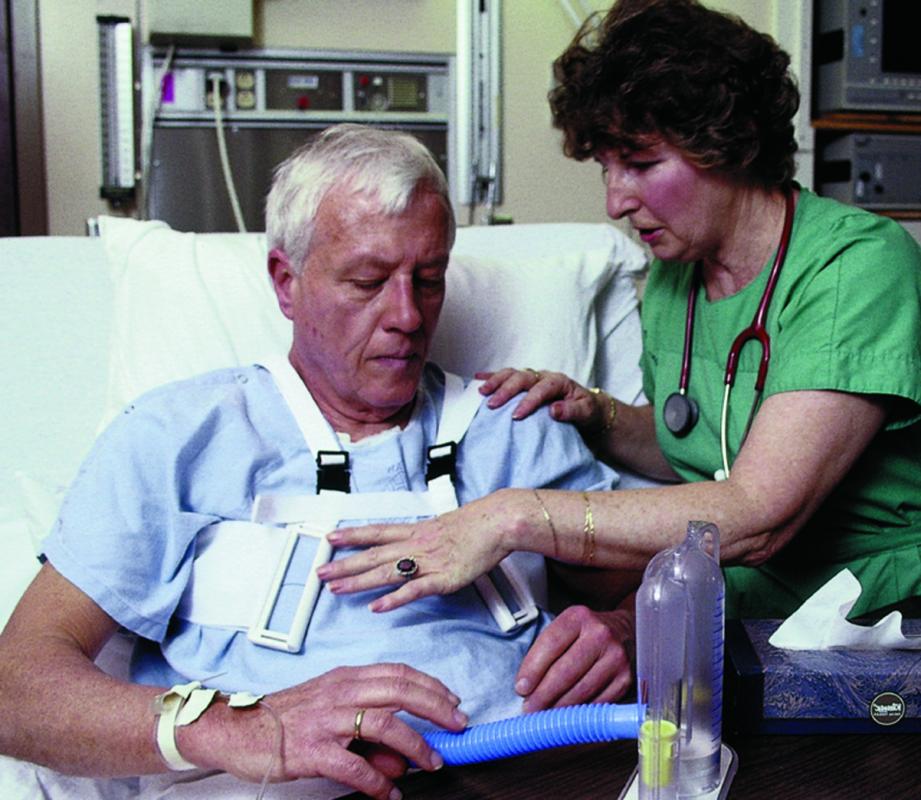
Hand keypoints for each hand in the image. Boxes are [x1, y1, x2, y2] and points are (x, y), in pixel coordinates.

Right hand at [191, 664, 466, 798]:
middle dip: (436, 707)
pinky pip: (354, 766)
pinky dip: (378, 781)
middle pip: (399, 691)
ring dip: (415, 744)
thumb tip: (404, 759)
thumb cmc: (285, 718)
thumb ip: (368, 731)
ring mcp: (326, 720)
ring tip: (433, 762)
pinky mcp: (312, 750)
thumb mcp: (330, 711)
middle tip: (458, 725)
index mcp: (345, 678)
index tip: (452, 700)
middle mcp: (339, 692)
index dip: (430, 686)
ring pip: (383, 723)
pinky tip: (391, 793)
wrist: (236, 729)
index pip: (398, 673)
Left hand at [320, 493, 512, 610]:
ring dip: (358, 581)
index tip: (331, 536)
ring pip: (386, 572)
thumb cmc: (477, 525)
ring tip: (336, 588)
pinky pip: (414, 590)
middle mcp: (416, 544)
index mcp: (416, 531)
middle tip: (320, 572)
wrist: (497, 522)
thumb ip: (428, 539)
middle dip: (344, 564)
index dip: (352, 535)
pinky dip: (394, 599)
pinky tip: (378, 607)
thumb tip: (418, 545)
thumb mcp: (445, 526)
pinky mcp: (442, 578)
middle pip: (373, 554)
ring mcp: (427, 561)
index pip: (376, 532)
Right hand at [477, 367, 606, 430]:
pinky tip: (477, 378)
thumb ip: (572, 411)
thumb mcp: (586, 412)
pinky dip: (492, 377)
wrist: (588, 408)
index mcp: (559, 382)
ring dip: (496, 381)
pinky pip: (507, 377)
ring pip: (512, 374)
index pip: (541, 389)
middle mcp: (544, 376)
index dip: (528, 401)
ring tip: (481, 391)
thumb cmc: (587, 411)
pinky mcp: (526, 384)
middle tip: (493, 404)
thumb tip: (553, 410)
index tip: (516, 416)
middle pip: (523, 378)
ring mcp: (534, 378)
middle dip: (506, 390)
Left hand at [514, 606, 634, 712]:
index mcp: (578, 617)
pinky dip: (580, 713)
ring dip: (559, 708)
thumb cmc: (587, 632)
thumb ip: (546, 651)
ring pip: (581, 690)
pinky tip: (567, 717)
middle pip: (565, 671)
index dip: (533, 669)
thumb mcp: (566, 628)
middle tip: (528, 709)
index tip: (521, 688)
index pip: (550, 644)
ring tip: (544, 716)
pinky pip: (598, 702)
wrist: (626, 630)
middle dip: (543, 695)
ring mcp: (615, 657)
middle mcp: (600, 635)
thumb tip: (526, 687)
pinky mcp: (625, 679)